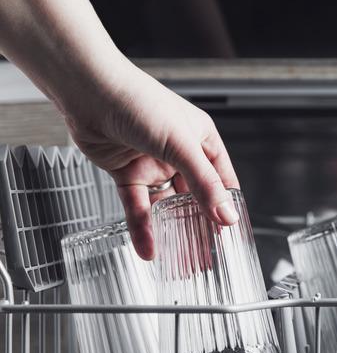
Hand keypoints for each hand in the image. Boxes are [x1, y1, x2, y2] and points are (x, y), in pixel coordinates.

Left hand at [64, 63, 238, 259]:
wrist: (89, 92)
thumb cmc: (139, 102)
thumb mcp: (181, 145)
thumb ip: (205, 184)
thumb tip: (227, 215)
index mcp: (201, 140)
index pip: (222, 180)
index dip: (227, 207)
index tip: (230, 234)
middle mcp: (180, 153)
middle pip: (196, 197)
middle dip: (201, 226)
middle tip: (208, 254)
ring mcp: (153, 164)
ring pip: (168, 206)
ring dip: (173, 231)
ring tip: (181, 259)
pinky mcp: (128, 174)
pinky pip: (138, 207)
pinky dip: (143, 228)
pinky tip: (148, 249)